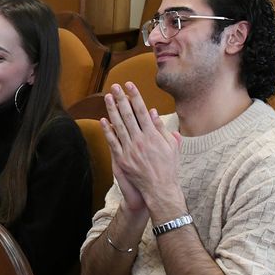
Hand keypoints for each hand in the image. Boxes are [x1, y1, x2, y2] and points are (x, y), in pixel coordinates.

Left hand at [101, 82, 182, 215]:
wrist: (159, 189)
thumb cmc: (168, 168)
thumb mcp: (171, 147)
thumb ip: (162, 129)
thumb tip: (152, 112)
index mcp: (153, 136)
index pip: (142, 111)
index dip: (135, 96)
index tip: (129, 85)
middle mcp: (140, 140)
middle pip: (128, 115)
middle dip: (121, 99)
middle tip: (114, 86)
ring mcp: (130, 150)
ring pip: (118, 125)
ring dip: (112, 110)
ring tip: (107, 97)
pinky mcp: (122, 159)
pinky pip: (113, 142)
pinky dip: (107, 131)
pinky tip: (103, 120)